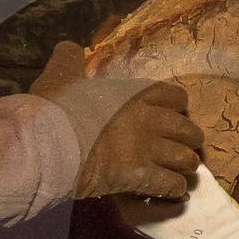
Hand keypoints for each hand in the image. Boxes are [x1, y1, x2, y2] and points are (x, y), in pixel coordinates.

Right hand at [31, 42, 204, 199]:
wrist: (49, 142)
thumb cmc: (55, 109)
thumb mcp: (60, 77)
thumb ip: (69, 61)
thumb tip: (68, 48)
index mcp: (134, 94)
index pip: (174, 97)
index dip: (177, 107)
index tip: (172, 114)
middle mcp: (148, 120)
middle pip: (187, 130)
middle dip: (189, 139)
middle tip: (182, 145)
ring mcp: (147, 149)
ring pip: (186, 158)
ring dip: (185, 165)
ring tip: (180, 170)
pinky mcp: (141, 176)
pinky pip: (172, 185)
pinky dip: (175, 189)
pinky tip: (173, 191)